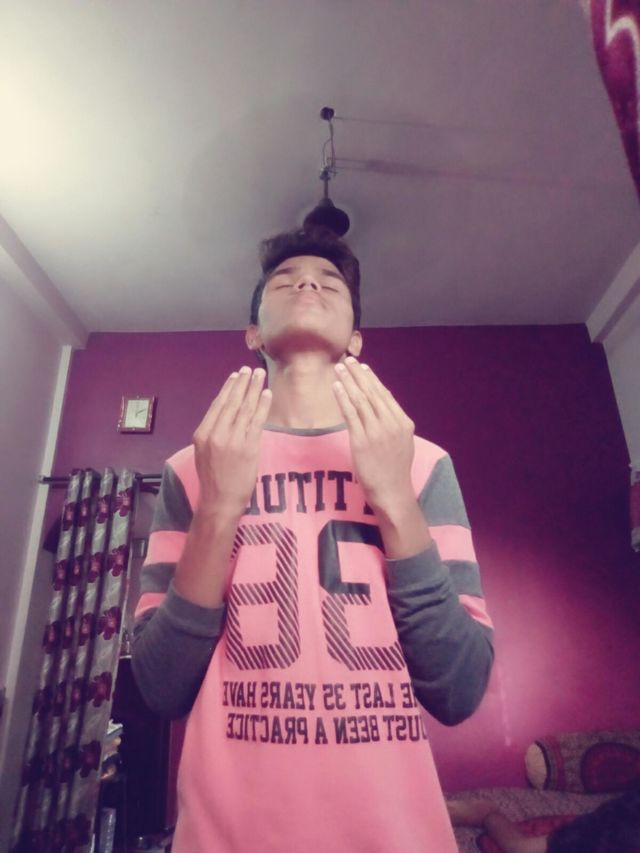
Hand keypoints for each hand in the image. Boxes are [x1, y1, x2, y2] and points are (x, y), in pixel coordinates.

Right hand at [193, 366, 271, 515]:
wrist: (219, 501)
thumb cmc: (213, 479)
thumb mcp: (204, 452)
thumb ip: (213, 433)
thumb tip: (226, 414)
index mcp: (202, 433)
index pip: (217, 405)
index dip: (228, 388)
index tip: (235, 376)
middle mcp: (216, 434)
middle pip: (231, 402)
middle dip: (242, 384)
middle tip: (249, 369)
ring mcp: (233, 440)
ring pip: (245, 409)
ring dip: (254, 389)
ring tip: (260, 376)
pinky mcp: (249, 448)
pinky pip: (257, 421)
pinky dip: (262, 405)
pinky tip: (267, 394)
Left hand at [332, 357, 414, 513]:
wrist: (392, 492)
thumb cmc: (395, 470)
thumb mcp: (402, 443)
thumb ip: (394, 424)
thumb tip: (383, 406)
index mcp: (403, 423)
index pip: (385, 395)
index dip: (372, 380)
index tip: (363, 368)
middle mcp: (391, 424)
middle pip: (372, 393)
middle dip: (358, 375)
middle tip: (347, 361)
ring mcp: (376, 432)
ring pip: (360, 400)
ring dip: (348, 382)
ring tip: (339, 369)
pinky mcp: (361, 441)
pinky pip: (350, 414)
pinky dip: (342, 398)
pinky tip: (336, 387)